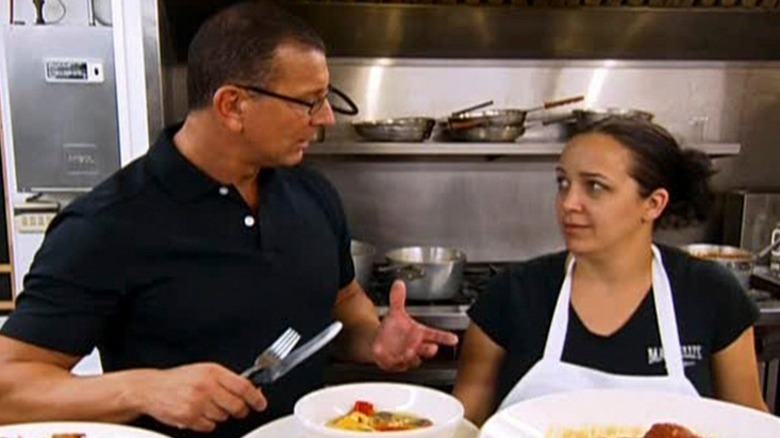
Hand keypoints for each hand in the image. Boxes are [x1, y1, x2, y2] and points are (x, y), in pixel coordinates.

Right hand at [132, 363, 266, 432]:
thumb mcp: (204, 371)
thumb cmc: (179, 379)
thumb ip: (226, 379)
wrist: (151, 388)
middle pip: (237, 405)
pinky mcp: (189, 417)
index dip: (256, 397)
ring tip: (206, 405)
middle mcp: (206, 386)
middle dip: (239, 409)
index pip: (243, 386)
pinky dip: (207, 423)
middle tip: (236, 408)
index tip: (261, 403)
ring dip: (219, 414)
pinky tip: (197, 413)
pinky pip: (209, 426)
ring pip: (223, 417)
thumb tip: (251, 389)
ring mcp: (197, 403)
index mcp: (213, 372)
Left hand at [371, 280, 458, 371]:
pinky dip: (396, 363)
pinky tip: (392, 357)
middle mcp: (416, 346)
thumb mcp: (395, 312)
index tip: (454, 339)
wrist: (379, 341)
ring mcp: (407, 356)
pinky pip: (398, 366)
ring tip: (408, 351)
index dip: (445, 337)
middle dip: (430, 350)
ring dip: (412, 356)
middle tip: (432, 347)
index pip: (436, 335)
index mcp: (419, 333)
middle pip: (428, 350)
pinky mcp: (396, 364)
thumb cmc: (393, 328)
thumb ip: (398, 298)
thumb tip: (398, 283)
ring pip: (414, 360)